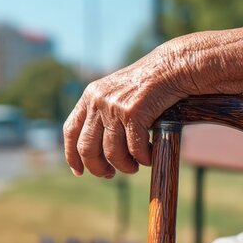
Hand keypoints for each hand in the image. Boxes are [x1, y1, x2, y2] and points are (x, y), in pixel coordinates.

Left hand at [64, 42, 197, 177]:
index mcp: (89, 97)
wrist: (172, 68)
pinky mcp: (133, 113)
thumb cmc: (146, 85)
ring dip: (124, 166)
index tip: (78, 171)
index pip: (70, 131)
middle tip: (110, 174)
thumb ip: (102, 115)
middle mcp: (97, 101)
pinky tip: (148, 157)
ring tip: (134, 166)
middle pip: (86, 148)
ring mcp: (114, 107)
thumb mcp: (115, 94)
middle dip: (97, 168)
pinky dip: (142, 158)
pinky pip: (134, 149)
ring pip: (112, 152)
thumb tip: (92, 152)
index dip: (71, 154)